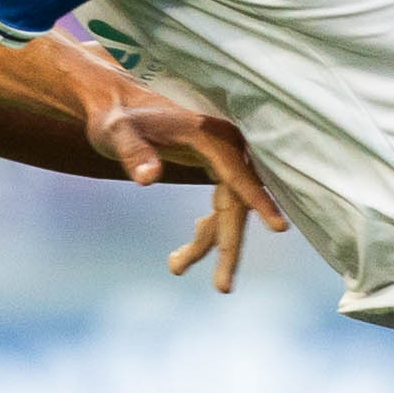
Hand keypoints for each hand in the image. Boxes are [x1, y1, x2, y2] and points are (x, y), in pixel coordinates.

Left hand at [89, 84, 288, 292]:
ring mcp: (221, 156)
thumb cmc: (114, 119)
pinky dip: (204, 231)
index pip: (238, 175)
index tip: (279, 227)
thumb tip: (148, 178)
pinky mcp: (214, 165)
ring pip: (227, 209)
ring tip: (174, 268)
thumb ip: (133, 153)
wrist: (114, 104)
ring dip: (206, 244)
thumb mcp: (116, 134)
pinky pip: (220, 204)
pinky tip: (180, 255)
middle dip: (227, 246)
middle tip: (222, 288)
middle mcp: (223, 145)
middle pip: (236, 202)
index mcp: (208, 135)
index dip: (258, 202)